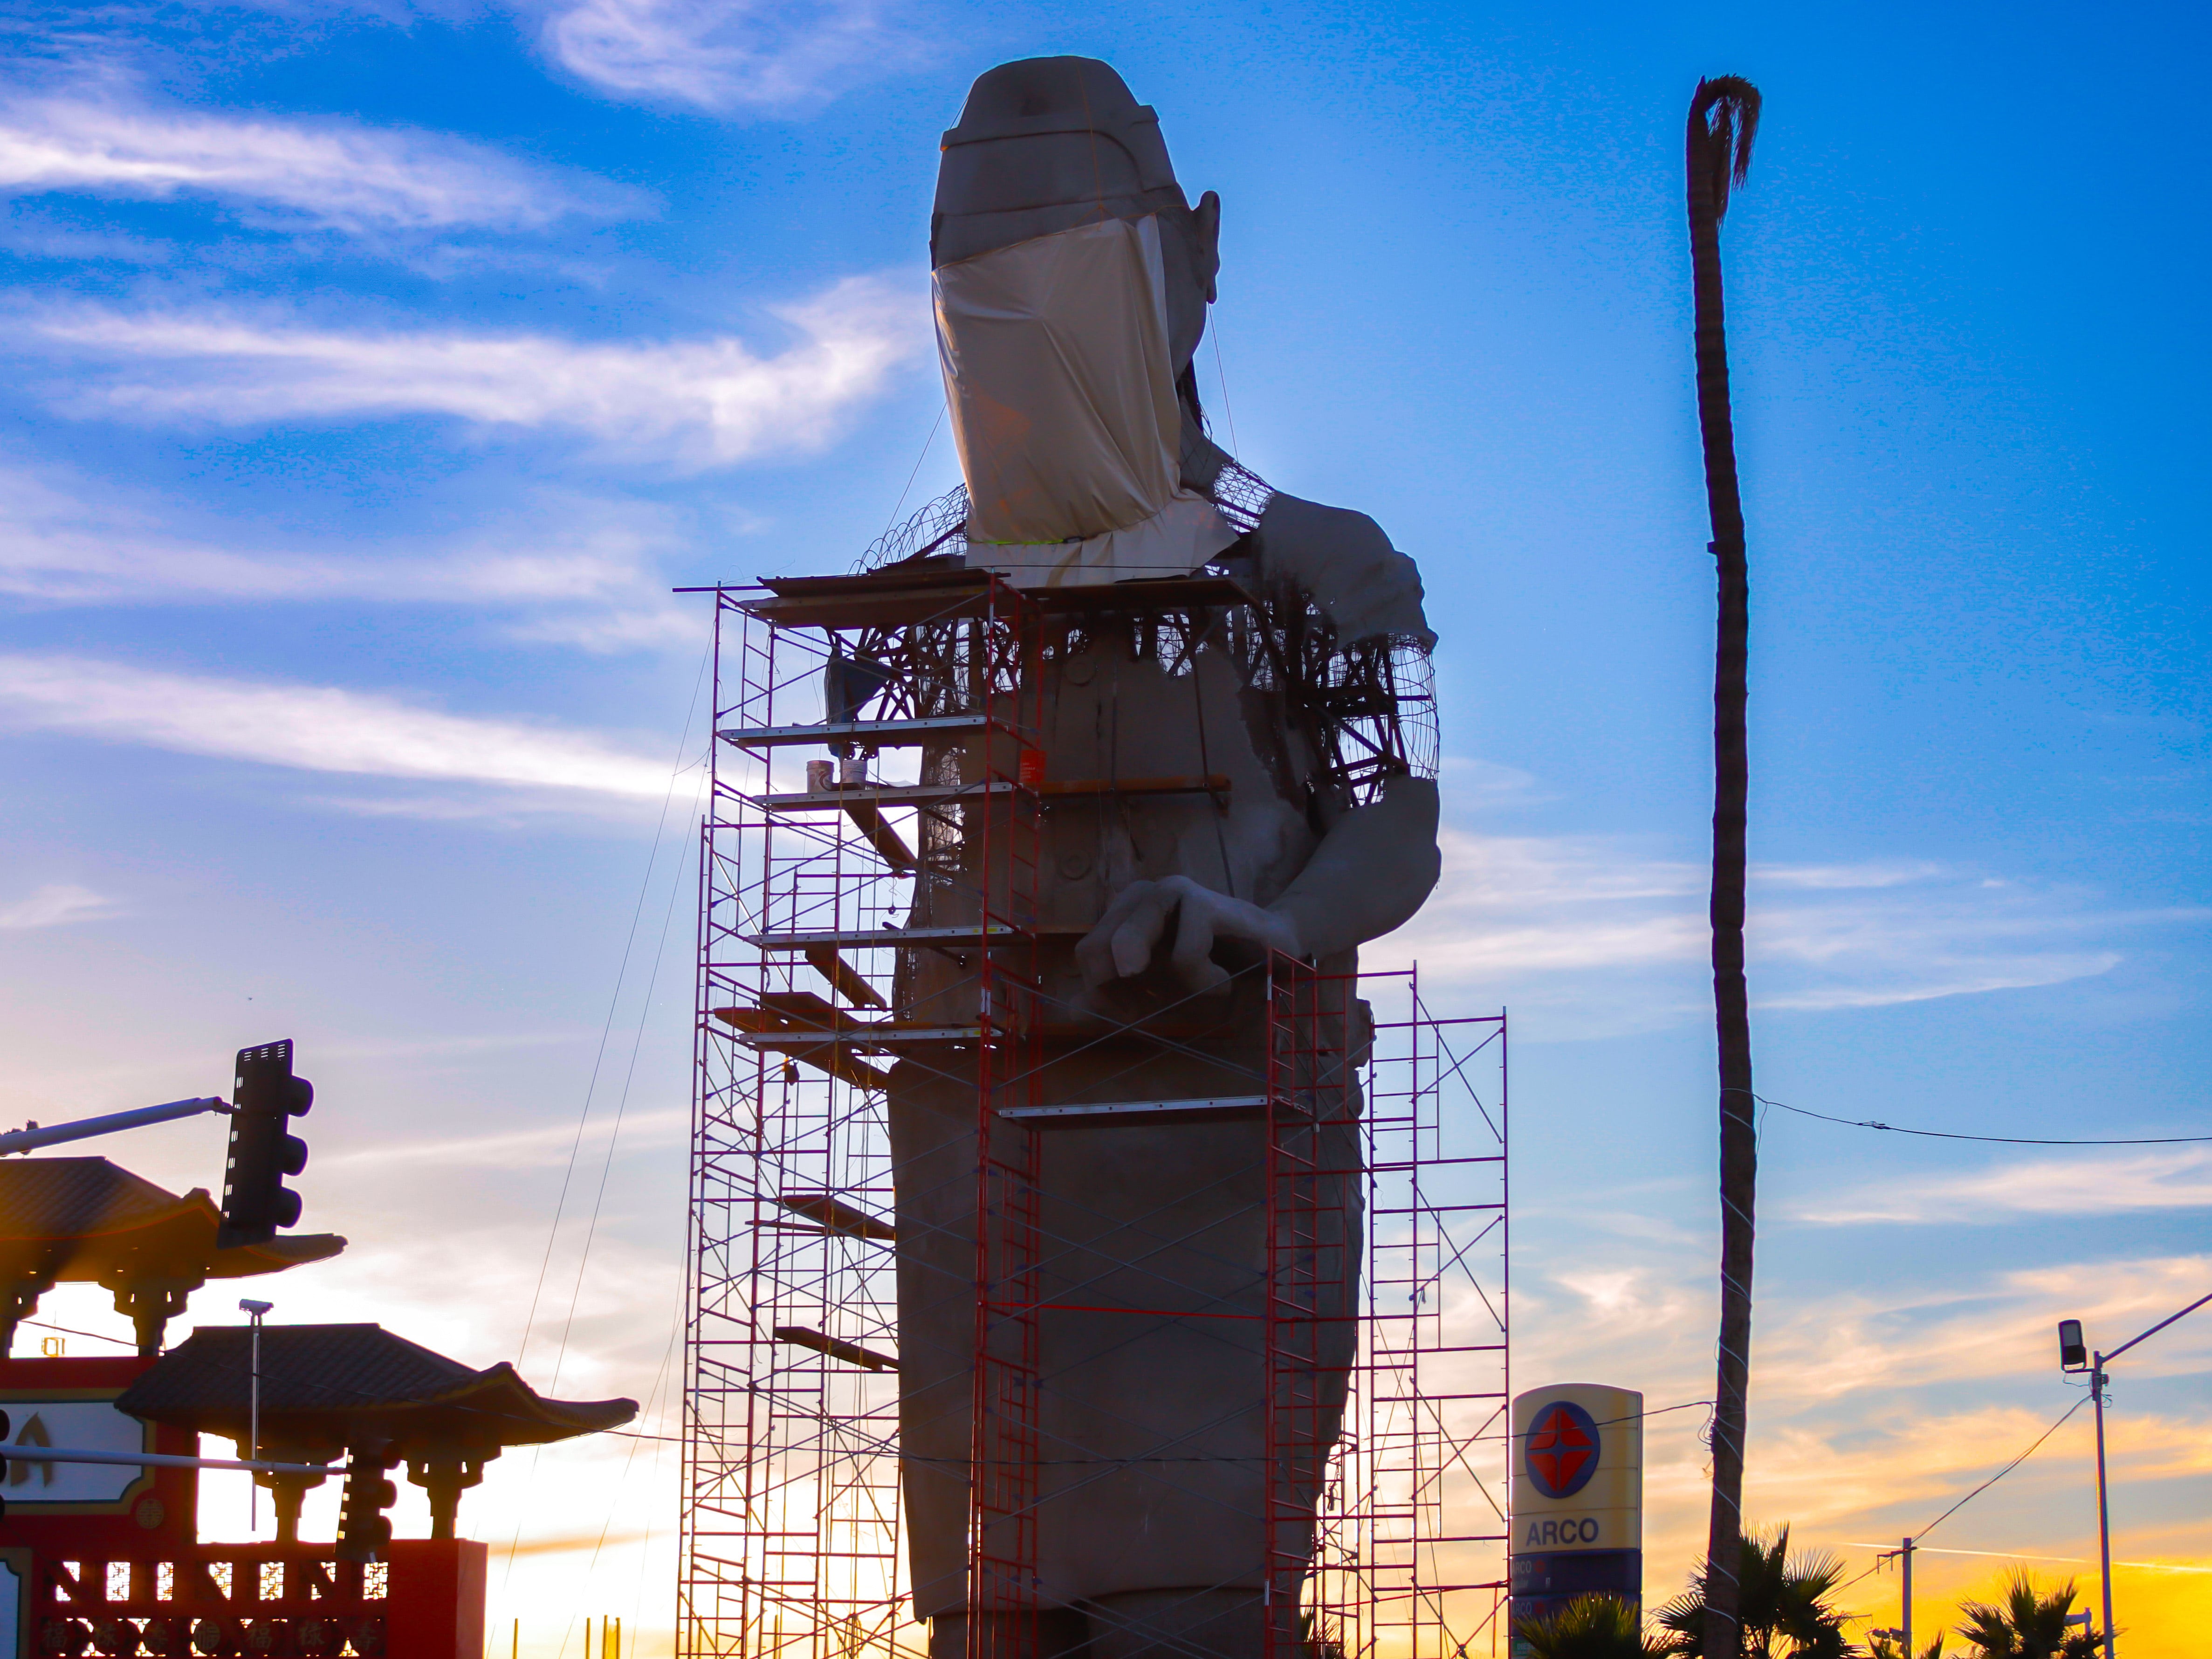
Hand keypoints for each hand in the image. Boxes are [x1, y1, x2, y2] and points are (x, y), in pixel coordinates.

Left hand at [1075, 875, 1302, 995]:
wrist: (1277, 952)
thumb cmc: (1215, 971)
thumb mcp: (1159, 991)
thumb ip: (1116, 998)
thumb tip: (1071, 1011)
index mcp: (1125, 913)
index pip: (1086, 955)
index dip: (1103, 994)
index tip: (1136, 1011)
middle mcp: (1141, 895)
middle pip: (1094, 950)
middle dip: (1123, 993)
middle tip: (1165, 1003)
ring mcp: (1171, 892)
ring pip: (1126, 947)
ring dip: (1167, 987)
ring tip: (1206, 987)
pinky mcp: (1203, 902)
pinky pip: (1183, 958)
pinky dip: (1206, 983)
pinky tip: (1227, 977)